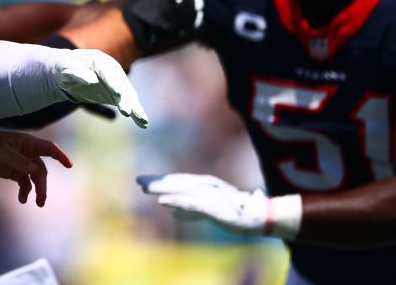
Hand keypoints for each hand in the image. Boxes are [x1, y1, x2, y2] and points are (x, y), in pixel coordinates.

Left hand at [0, 125, 71, 206]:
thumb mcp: (0, 150)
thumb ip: (17, 160)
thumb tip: (35, 170)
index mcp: (27, 143)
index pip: (48, 148)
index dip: (60, 156)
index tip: (69, 165)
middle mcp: (27, 153)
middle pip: (42, 170)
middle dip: (42, 185)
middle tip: (41, 199)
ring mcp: (21, 164)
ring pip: (35, 178)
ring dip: (37, 191)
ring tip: (36, 203)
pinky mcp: (14, 173)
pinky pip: (25, 184)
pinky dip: (25, 192)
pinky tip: (22, 199)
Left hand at [53, 49, 148, 127]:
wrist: (67, 72)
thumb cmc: (64, 68)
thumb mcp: (65, 67)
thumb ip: (76, 72)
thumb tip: (91, 79)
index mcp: (98, 59)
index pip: (107, 71)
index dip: (113, 82)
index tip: (117, 93)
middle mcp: (111, 69)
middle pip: (120, 84)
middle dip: (125, 97)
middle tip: (127, 111)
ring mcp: (116, 81)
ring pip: (128, 94)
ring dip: (134, 107)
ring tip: (141, 120)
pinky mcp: (116, 93)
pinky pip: (127, 103)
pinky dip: (135, 112)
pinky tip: (142, 123)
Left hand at [137, 173, 300, 238]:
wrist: (257, 215)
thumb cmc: (234, 211)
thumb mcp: (208, 209)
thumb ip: (190, 210)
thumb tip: (172, 212)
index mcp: (203, 187)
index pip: (177, 182)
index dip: (160, 181)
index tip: (142, 181)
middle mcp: (204, 186)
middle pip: (176, 183)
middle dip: (157, 182)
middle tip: (138, 181)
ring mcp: (209, 195)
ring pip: (182, 190)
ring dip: (163, 188)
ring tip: (145, 188)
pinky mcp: (213, 206)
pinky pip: (192, 203)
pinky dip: (177, 201)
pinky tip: (164, 201)